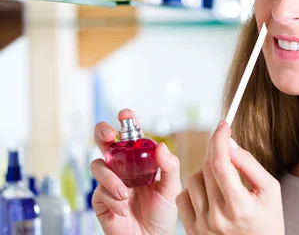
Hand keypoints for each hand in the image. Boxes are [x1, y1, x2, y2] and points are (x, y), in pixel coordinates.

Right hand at [90, 109, 180, 234]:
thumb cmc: (162, 213)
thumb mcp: (171, 187)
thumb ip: (169, 166)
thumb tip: (160, 146)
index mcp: (140, 160)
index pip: (130, 135)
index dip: (125, 121)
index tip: (125, 114)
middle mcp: (122, 167)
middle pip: (104, 142)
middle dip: (102, 133)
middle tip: (109, 136)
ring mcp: (109, 182)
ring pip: (98, 165)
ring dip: (111, 178)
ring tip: (125, 194)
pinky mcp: (100, 200)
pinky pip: (99, 191)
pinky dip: (112, 199)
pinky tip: (123, 209)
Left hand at [176, 121, 284, 234]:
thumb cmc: (269, 221)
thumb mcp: (270, 190)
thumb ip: (249, 164)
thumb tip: (229, 144)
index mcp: (240, 206)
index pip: (221, 163)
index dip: (220, 139)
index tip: (223, 125)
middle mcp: (218, 217)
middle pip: (207, 168)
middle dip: (216, 150)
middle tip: (225, 145)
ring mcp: (202, 226)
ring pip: (193, 179)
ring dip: (206, 170)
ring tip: (223, 178)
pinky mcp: (192, 231)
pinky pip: (183, 197)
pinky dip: (194, 189)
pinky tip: (210, 193)